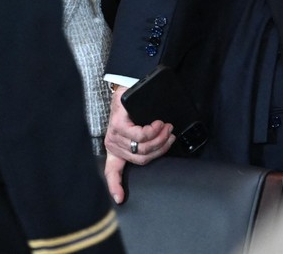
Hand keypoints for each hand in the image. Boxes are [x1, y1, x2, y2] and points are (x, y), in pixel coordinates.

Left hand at [103, 86, 174, 203]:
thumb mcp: (139, 126)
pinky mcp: (118, 125)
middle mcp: (112, 144)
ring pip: (142, 147)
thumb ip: (144, 140)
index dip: (116, 186)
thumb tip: (161, 147)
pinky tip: (158, 123)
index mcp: (116, 149)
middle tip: (170, 134)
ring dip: (160, 137)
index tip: (120, 199)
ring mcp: (113, 136)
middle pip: (141, 158)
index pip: (112, 172)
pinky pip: (140, 135)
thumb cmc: (135, 106)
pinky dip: (153, 130)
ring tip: (166, 126)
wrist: (129, 84)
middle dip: (161, 147)